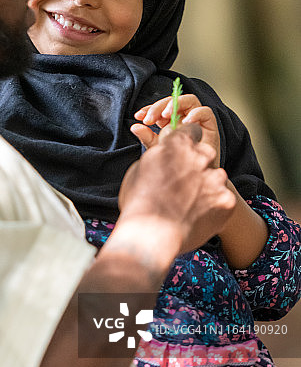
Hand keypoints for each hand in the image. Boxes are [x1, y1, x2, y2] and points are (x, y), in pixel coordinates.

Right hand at [118, 124, 234, 255]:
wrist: (151, 237)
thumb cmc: (138, 204)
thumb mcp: (138, 169)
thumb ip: (157, 154)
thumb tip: (162, 149)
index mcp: (177, 145)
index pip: (191, 130)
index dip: (187, 140)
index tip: (183, 151)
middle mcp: (200, 156)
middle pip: (206, 153)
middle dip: (197, 164)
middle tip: (183, 183)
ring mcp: (216, 179)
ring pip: (216, 177)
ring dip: (206, 186)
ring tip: (189, 205)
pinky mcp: (227, 200)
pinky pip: (223, 199)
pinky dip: (214, 207)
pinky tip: (197, 217)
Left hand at [132, 93, 220, 166]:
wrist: (196, 177)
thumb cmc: (178, 162)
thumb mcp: (159, 149)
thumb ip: (147, 137)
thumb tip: (134, 127)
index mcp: (171, 120)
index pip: (160, 108)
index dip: (149, 109)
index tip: (139, 116)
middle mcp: (184, 116)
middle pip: (173, 101)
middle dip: (159, 107)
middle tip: (150, 118)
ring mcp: (197, 118)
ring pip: (189, 100)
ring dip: (175, 104)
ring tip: (165, 114)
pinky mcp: (210, 124)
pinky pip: (205, 112)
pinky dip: (196, 113)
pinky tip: (186, 121)